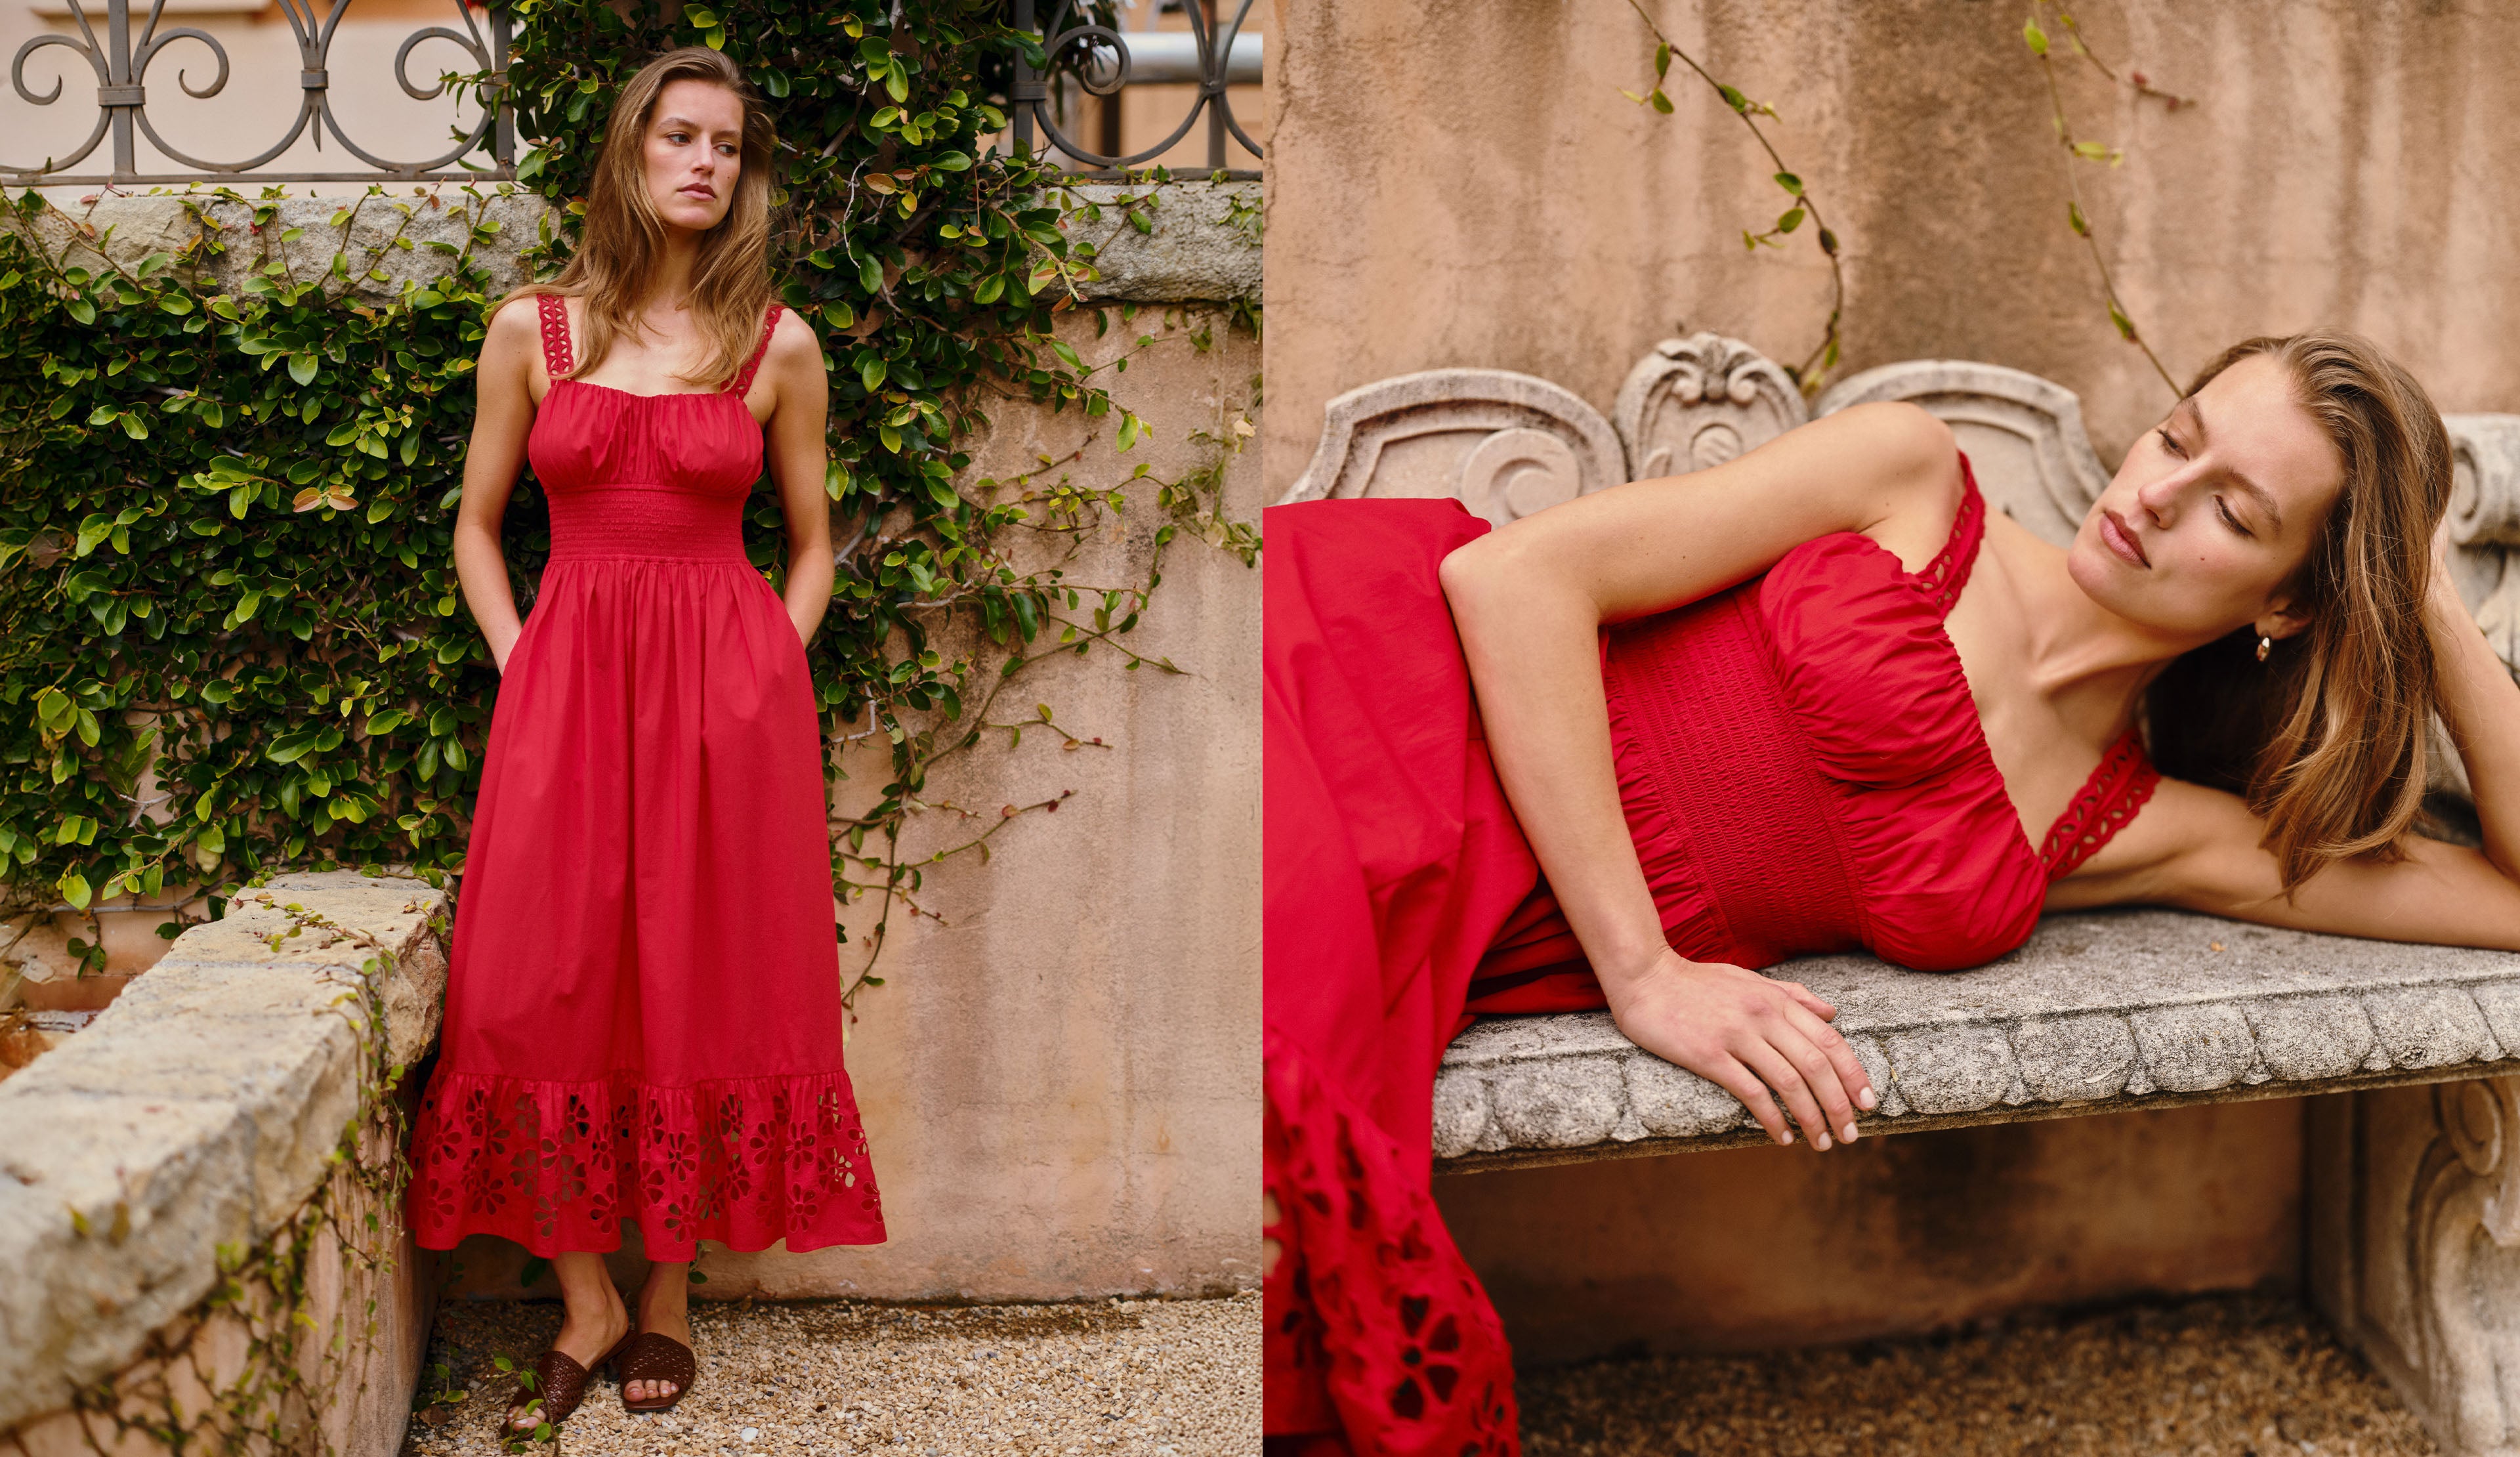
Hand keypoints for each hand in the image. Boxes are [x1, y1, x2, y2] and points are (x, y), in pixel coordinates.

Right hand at [1604, 948, 1877, 1148]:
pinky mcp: (1709, 1055)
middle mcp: (1763, 1016)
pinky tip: (1783, 1137)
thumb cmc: (1695, 980)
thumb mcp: (1750, 979)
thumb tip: (1832, 1011)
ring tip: (1822, 1143)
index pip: (1831, 1041)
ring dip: (1812, 1118)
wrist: (1645, 976)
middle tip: (1850, 1134)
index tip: (1870, 1103)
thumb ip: (1792, 995)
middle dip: (1840, 1105)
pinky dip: (1773, 1119)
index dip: (1855, 1075)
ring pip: (1790, 1083)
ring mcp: (1736, 1035)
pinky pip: (1751, 1092)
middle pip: (1817, 1066)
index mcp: (1777, 1000)